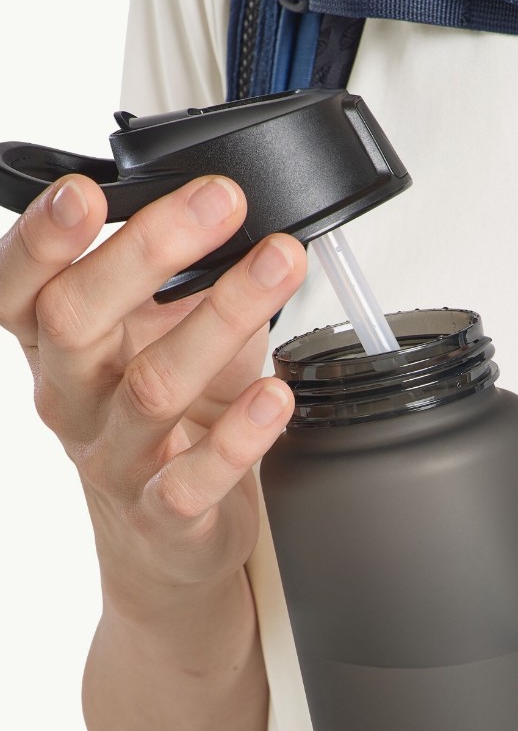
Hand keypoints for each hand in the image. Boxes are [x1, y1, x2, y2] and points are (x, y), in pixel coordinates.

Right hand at [0, 174, 305, 601]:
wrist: (167, 539)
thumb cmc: (165, 421)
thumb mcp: (160, 339)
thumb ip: (178, 280)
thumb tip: (225, 211)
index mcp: (55, 346)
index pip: (17, 286)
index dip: (41, 239)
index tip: (86, 191)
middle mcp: (71, 398)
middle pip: (77, 318)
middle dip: (148, 250)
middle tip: (220, 201)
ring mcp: (114, 458)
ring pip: (152, 386)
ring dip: (222, 316)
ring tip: (279, 265)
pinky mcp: (164, 513)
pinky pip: (194, 477)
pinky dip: (241, 435)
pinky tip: (275, 396)